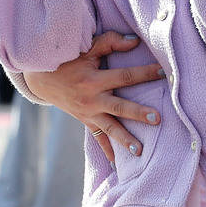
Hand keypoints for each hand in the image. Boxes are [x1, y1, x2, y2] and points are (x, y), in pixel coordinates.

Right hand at [24, 31, 163, 162]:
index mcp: (94, 79)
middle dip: (138, 113)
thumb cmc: (68, 59)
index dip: (145, 73)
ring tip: (140, 151)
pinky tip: (116, 164)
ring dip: (125, 140)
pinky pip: (97, 138)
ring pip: (110, 128)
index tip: (164, 73)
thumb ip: (110, 43)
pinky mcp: (85, 121)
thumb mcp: (86, 47)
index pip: (125, 76)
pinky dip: (107, 150)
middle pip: (119, 107)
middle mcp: (92, 98)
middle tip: (157, 119)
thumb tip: (134, 42)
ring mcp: (88, 113)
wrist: (42, 79)